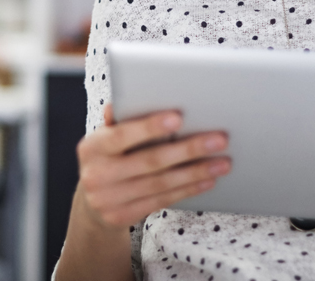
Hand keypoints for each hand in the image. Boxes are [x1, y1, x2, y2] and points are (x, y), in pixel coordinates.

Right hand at [75, 104, 230, 230]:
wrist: (92, 203)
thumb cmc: (108, 158)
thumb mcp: (106, 138)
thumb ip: (120, 121)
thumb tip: (129, 96)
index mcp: (92, 147)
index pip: (122, 135)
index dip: (149, 127)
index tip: (178, 118)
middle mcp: (97, 175)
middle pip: (150, 161)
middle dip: (188, 149)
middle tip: (219, 139)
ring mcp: (108, 200)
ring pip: (161, 183)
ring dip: (196, 172)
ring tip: (222, 162)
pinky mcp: (122, 217)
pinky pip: (162, 200)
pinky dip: (188, 189)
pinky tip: (207, 180)